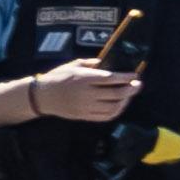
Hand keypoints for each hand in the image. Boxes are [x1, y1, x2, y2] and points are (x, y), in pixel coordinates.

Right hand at [24, 56, 148, 124]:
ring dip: (125, 101)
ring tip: (130, 95)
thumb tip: (105, 62)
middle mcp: (86, 94)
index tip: (135, 75)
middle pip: (116, 93)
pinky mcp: (83, 116)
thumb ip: (90, 63)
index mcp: (84, 79)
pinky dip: (116, 112)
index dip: (126, 77)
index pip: (111, 78)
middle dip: (131, 89)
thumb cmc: (58, 77)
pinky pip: (105, 117)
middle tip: (138, 85)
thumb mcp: (72, 65)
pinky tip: (120, 105)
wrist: (41, 96)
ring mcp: (85, 107)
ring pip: (113, 107)